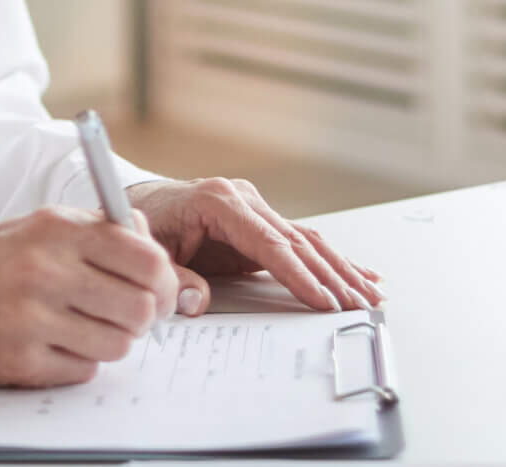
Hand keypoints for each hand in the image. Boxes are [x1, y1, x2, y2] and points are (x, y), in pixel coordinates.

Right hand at [0, 205, 178, 387]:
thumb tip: (156, 253)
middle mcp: (46, 272)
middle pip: (140, 309)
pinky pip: (85, 370)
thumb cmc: (4, 259)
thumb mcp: (49, 225)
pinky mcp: (21, 362)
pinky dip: (80, 360)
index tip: (158, 288)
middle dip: (143, 315)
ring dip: (111, 339)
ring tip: (88, 326)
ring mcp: (32, 320)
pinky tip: (58, 342)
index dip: (163, 279)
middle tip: (128, 313)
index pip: (145, 259)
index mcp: (59, 230)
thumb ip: (105, 230)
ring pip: (118, 345)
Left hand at [126, 177, 382, 316]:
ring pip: (307, 240)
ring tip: (370, 295)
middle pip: (298, 241)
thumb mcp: (148, 250)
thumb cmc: (141, 224)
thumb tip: (197, 301)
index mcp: (218, 201)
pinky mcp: (259, 222)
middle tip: (359, 306)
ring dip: (341, 269)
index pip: (269, 243)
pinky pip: (300, 242)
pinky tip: (360, 273)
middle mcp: (243, 199)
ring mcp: (254, 208)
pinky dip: (330, 260)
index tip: (323, 300)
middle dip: (333, 276)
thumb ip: (172, 276)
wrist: (135, 202)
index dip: (299, 274)